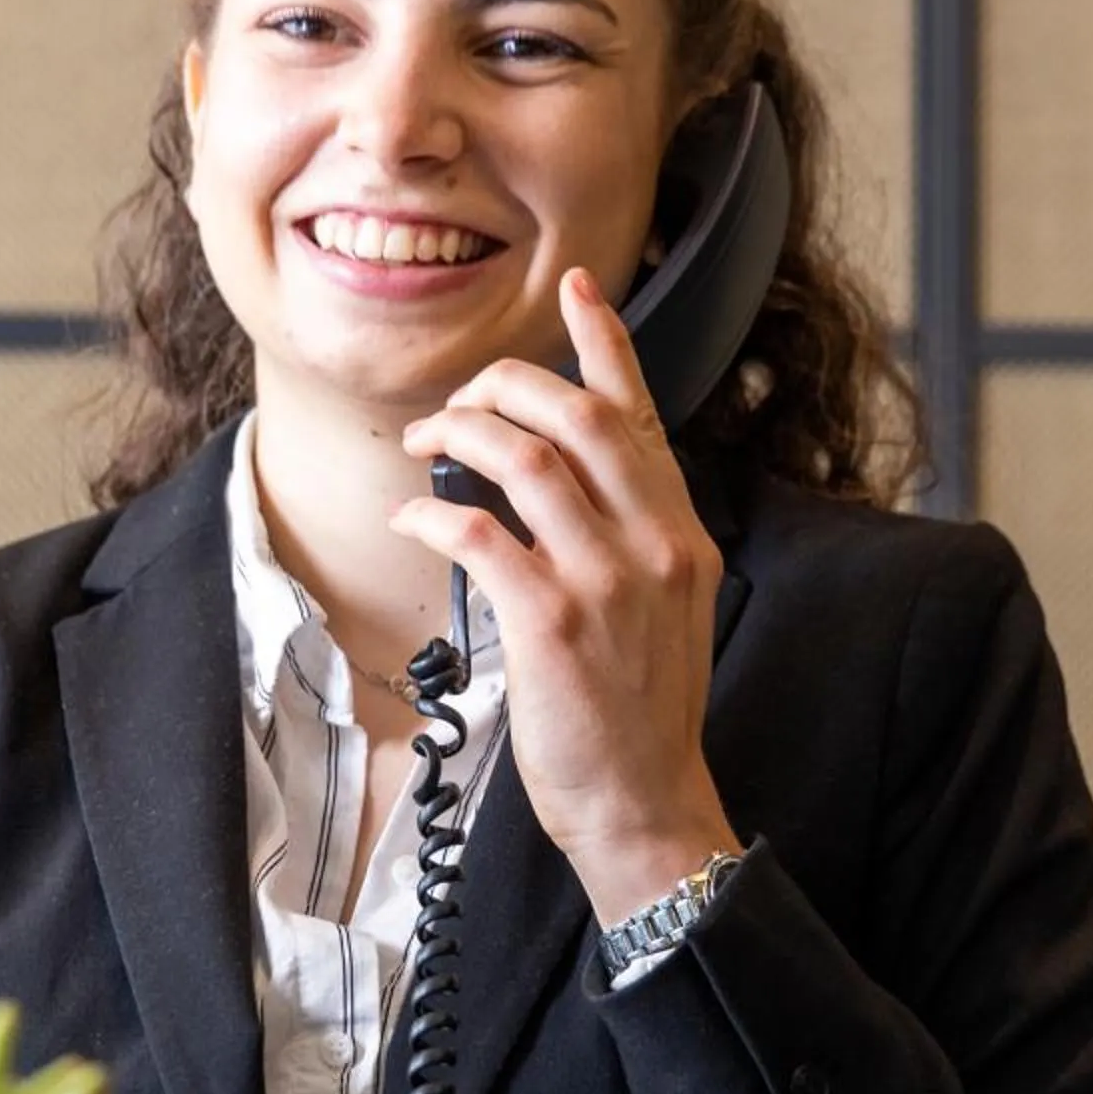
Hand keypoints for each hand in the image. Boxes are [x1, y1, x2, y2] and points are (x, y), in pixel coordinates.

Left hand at [391, 267, 742, 923]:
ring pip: (524, 458)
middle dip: (502, 386)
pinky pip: (481, 532)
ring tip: (422, 444)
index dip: (606, 342)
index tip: (578, 287)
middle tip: (457, 402)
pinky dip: (434, 513)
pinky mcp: (552, 623)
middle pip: (574, 415)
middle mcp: (654, 543)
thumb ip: (630, 538)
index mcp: (681, 533)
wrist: (644, 806)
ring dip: (459, 434)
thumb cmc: (639, 715)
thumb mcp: (663, 610)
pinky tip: (411, 519)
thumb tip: (561, 479)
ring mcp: (606, 580)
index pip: (643, 415)